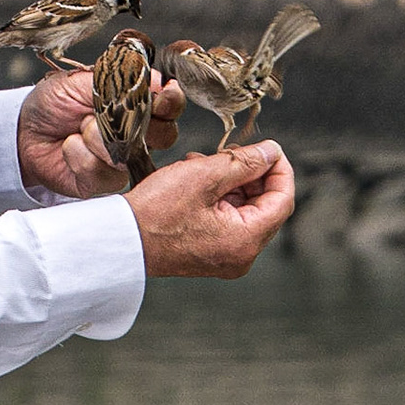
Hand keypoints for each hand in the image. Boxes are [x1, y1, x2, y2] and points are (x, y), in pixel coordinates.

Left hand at [18, 68, 182, 197]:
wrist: (23, 130)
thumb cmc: (54, 102)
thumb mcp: (84, 80)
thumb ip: (122, 81)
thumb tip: (159, 81)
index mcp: (137, 103)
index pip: (171, 105)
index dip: (171, 102)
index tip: (163, 95)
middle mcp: (137, 133)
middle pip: (166, 135)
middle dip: (136, 122)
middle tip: (107, 113)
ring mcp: (122, 159)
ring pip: (131, 153)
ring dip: (99, 137)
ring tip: (79, 126)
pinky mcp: (104, 182)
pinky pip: (106, 173)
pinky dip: (81, 156)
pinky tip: (69, 146)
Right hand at [124, 140, 294, 277]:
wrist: (121, 241)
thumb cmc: (156, 212)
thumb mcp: (204, 176)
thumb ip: (244, 162)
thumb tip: (271, 152)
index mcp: (245, 241)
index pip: (282, 200)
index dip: (280, 169)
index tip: (268, 148)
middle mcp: (241, 255)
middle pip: (264, 204)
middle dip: (249, 173)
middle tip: (228, 151)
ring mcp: (226, 256)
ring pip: (244, 208)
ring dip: (229, 180)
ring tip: (201, 163)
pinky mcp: (211, 251)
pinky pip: (227, 218)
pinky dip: (217, 195)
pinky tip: (195, 178)